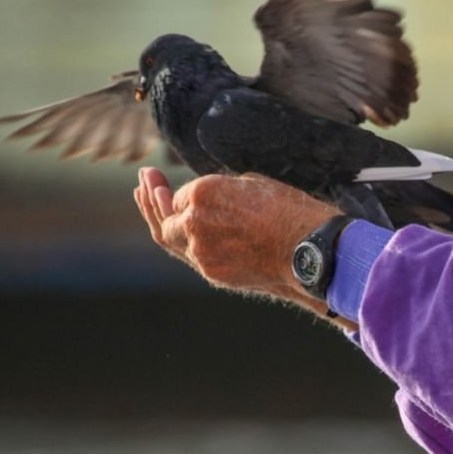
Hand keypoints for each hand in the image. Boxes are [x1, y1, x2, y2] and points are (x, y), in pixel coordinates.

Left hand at [134, 168, 340, 295]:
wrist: (308, 250)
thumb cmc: (289, 211)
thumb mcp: (252, 184)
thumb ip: (222, 190)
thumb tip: (212, 197)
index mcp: (203, 193)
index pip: (180, 194)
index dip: (186, 193)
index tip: (187, 188)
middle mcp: (193, 222)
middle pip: (165, 216)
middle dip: (152, 199)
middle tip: (144, 181)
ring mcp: (200, 251)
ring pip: (171, 239)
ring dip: (160, 221)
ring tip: (145, 201)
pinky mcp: (211, 272)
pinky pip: (190, 256)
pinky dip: (183, 244)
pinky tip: (178, 234)